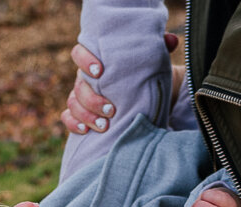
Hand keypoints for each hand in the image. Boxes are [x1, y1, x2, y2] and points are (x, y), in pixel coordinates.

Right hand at [61, 34, 179, 134]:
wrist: (144, 96)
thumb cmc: (143, 74)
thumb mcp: (151, 61)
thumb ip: (158, 48)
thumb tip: (172, 41)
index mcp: (97, 60)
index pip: (80, 53)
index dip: (85, 60)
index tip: (99, 70)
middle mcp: (87, 77)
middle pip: (79, 85)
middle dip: (92, 99)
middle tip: (111, 110)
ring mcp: (82, 96)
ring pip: (74, 103)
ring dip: (86, 115)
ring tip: (104, 126)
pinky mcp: (82, 113)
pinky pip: (68, 118)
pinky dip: (74, 123)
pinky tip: (85, 131)